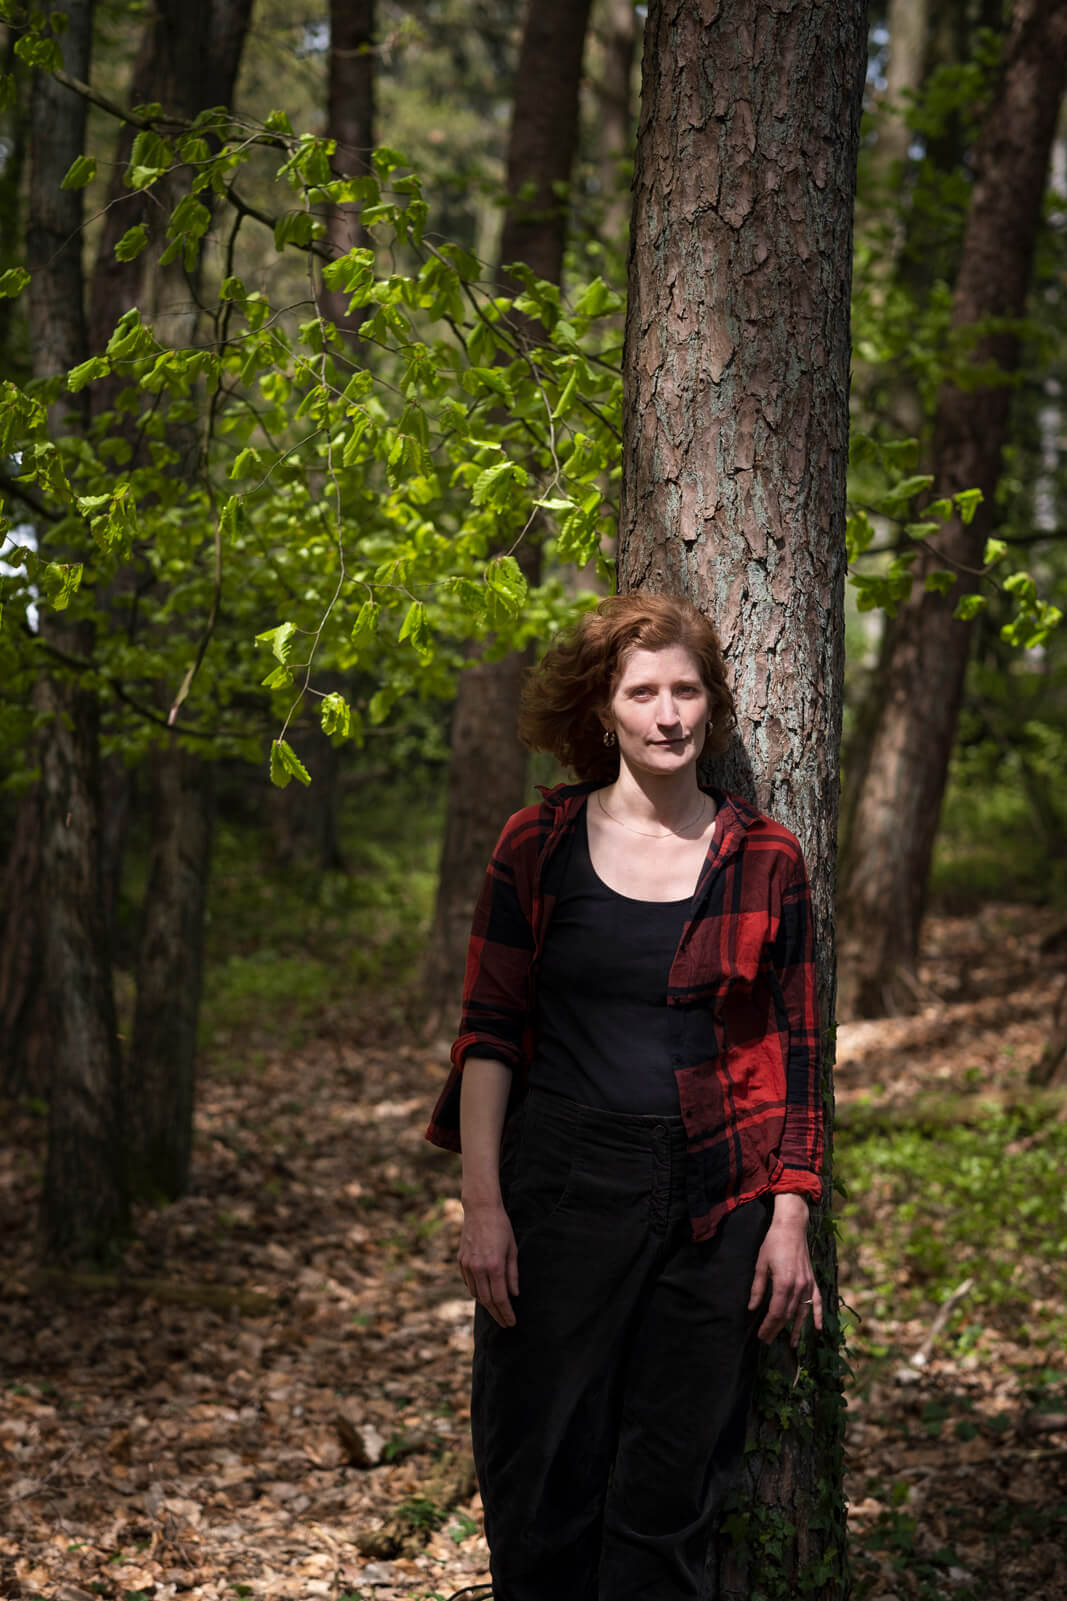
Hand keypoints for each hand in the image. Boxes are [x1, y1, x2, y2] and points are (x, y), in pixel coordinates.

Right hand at [458, 1200, 518, 1327]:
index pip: (500, 1298)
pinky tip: (484, 1295)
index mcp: (494, 1265)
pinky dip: (477, 1292)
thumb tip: (515, 1295)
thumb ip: (513, 1274)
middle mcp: (478, 1268)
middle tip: (505, 1323)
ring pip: (476, 1294)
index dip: (506, 1312)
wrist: (480, 1209)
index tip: (512, 1322)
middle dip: (497, 1314)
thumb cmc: (501, 1227)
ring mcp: (467, 1265)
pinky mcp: (461, 1261)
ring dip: (486, 1305)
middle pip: (487, 1300)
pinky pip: (469, 1284)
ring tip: (496, 1311)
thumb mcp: (512, 1249)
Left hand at [748, 1193, 822, 1346]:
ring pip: (802, 1312)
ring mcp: (808, 1284)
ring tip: (791, 1344)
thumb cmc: (773, 1243)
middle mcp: (799, 1287)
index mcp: (784, 1283)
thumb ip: (758, 1288)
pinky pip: (818, 1301)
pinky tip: (818, 1328)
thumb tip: (752, 1308)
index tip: (761, 1336)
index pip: (776, 1312)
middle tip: (768, 1340)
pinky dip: (818, 1315)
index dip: (769, 1326)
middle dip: (777, 1329)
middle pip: (788, 1315)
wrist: (791, 1227)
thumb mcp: (761, 1264)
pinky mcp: (812, 1280)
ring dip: (797, 1329)